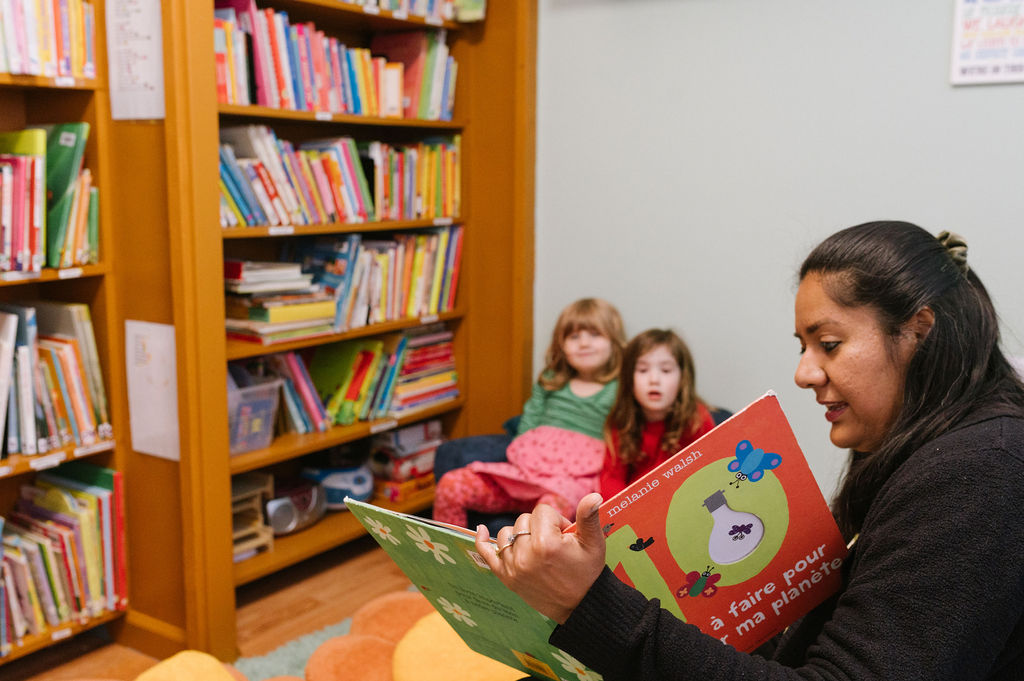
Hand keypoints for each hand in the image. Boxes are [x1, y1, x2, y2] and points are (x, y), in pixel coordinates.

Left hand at [475, 492, 605, 623]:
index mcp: (546, 544)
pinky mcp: (506, 577)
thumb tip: (593, 495)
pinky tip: (481, 530)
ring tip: (536, 548)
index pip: (542, 511)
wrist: (580, 606)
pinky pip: (488, 554)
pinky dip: (482, 540)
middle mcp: (526, 555)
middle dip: (539, 527)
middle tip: (555, 545)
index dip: (556, 520)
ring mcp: (513, 567)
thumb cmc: (588, 573)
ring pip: (507, 532)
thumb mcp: (594, 544)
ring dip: (520, 535)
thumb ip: (589, 517)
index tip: (565, 535)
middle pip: (524, 520)